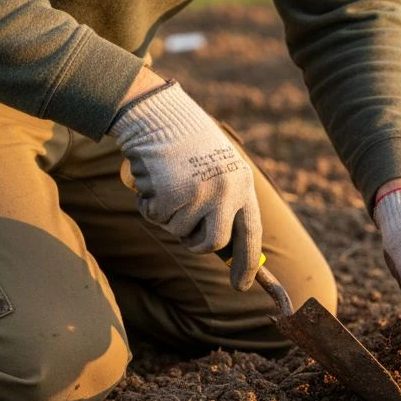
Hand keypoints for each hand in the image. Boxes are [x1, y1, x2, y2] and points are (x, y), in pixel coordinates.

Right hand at [108, 79, 261, 289]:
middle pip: (214, 244)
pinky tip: (152, 180)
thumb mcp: (218, 169)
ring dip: (168, 216)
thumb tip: (226, 249)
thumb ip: (225, 204)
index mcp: (243, 185)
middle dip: (195, 245)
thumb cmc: (187, 144)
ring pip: (179, 232)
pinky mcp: (172, 192)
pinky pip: (156, 218)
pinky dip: (149, 206)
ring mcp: (200, 193)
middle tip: (186, 235)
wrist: (159, 114)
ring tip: (167, 186)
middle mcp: (227, 191)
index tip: (241, 286)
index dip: (248, 264)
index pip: (251, 234)